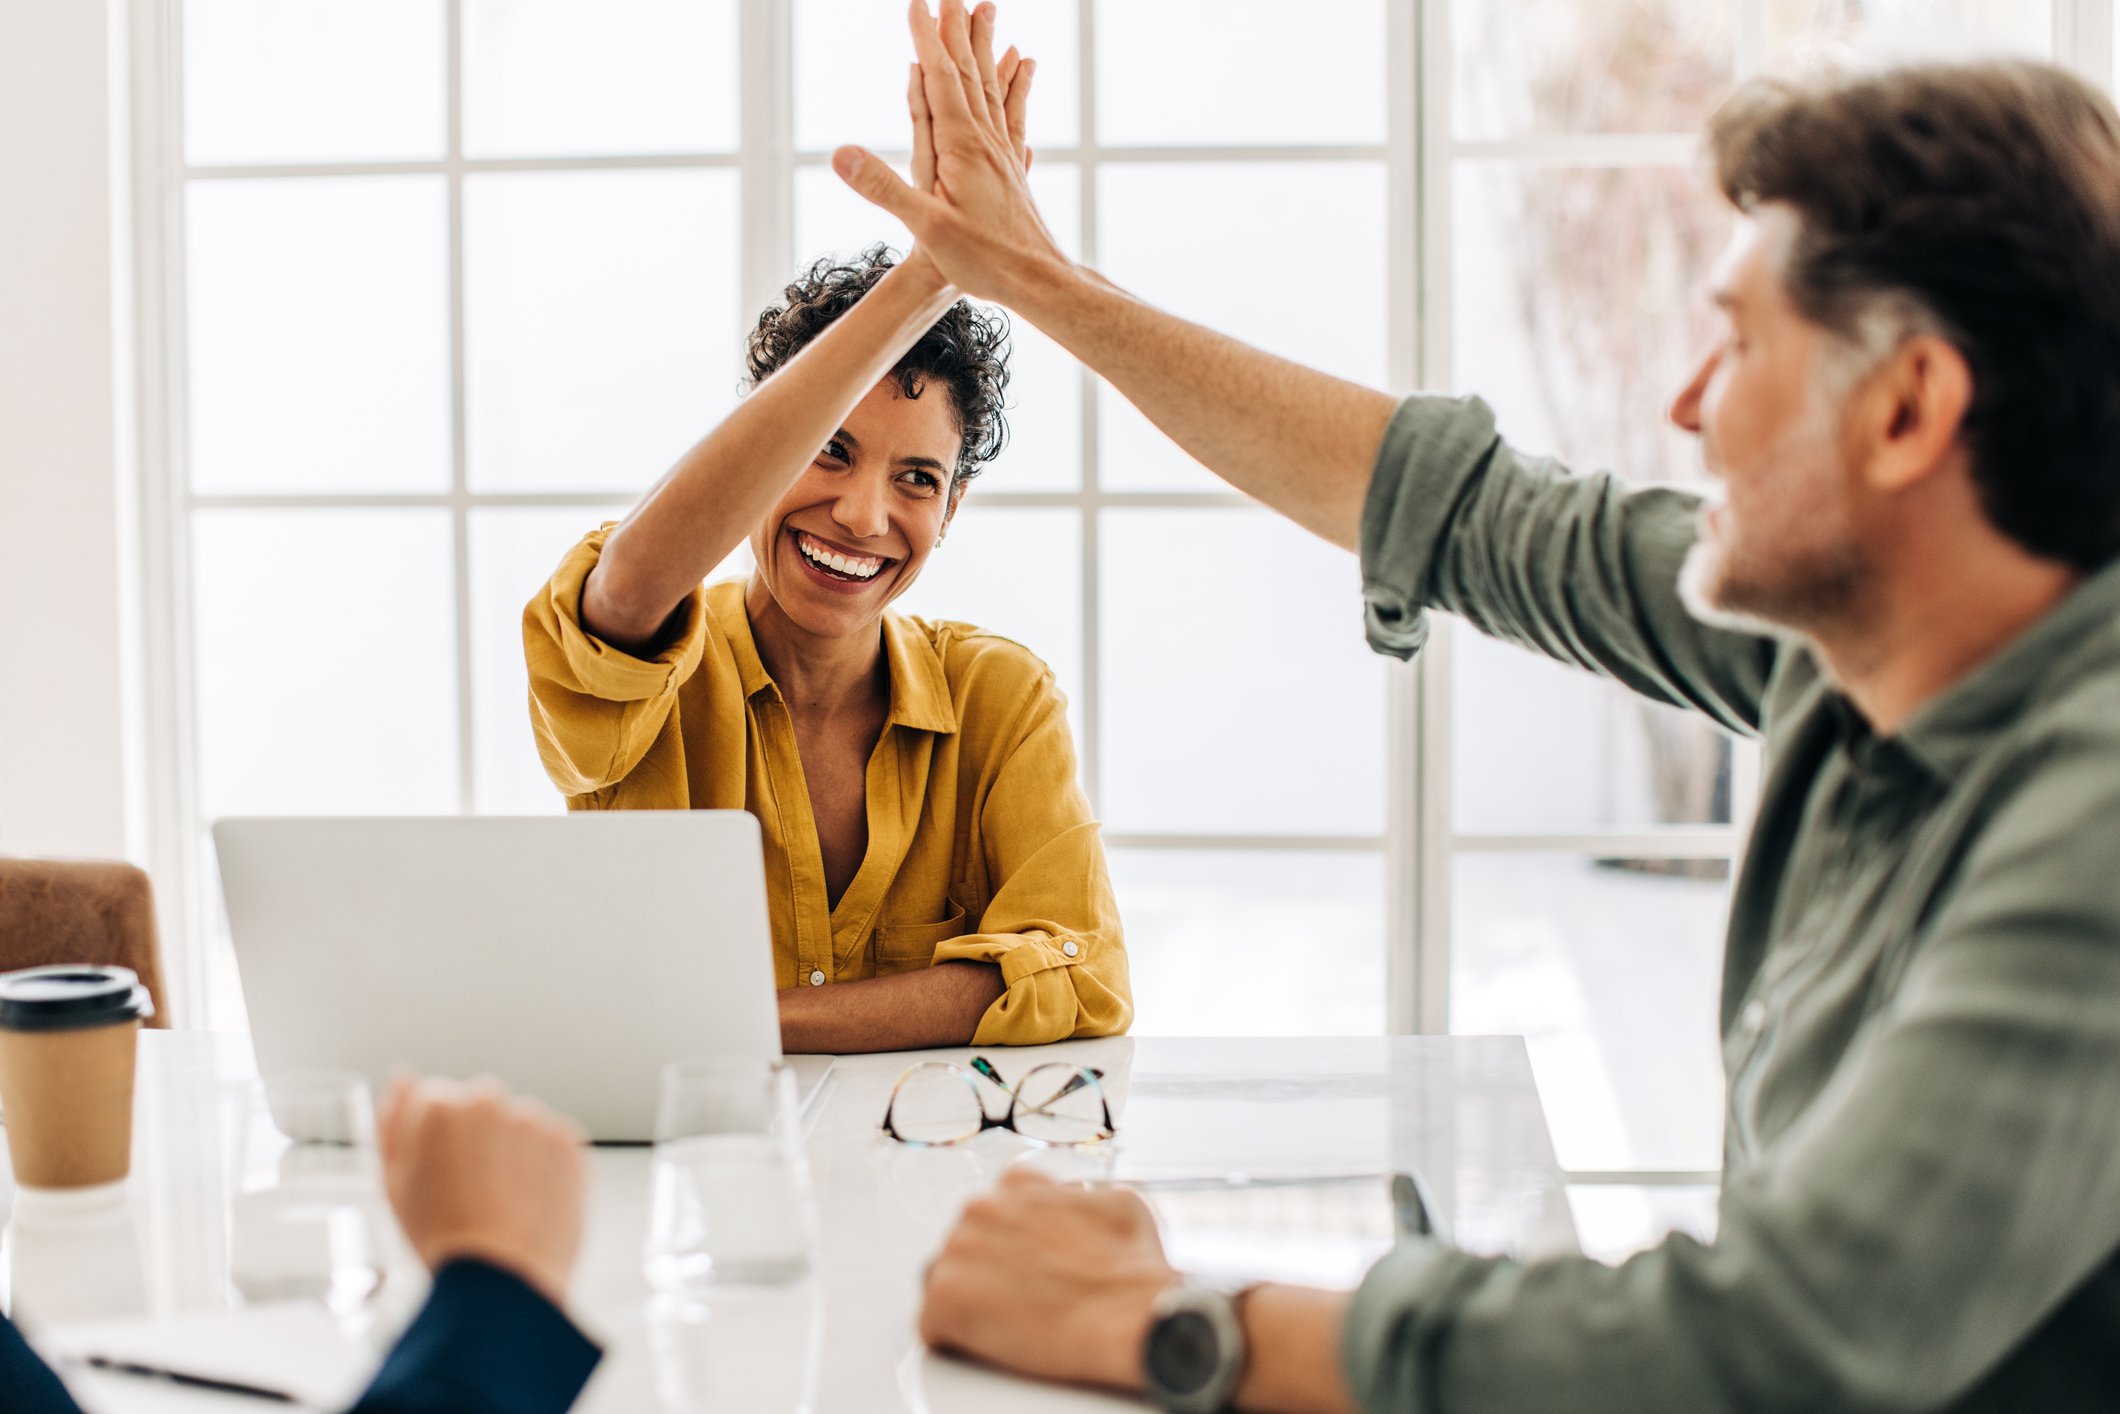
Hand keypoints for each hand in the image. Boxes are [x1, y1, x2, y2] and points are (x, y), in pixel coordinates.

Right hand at [377, 1073, 588, 1307]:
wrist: (499, 1280)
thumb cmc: (440, 1237)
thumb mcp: (391, 1181)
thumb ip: (394, 1120)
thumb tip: (406, 1077)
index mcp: (438, 1106)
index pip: (435, 1101)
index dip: (435, 1142)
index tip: (438, 1174)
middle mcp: (488, 1101)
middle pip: (479, 1108)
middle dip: (475, 1138)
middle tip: (468, 1192)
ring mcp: (534, 1120)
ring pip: (517, 1126)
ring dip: (511, 1152)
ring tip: (500, 1203)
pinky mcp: (569, 1142)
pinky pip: (551, 1146)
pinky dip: (542, 1168)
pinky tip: (527, 1203)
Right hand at [835, 0, 1069, 305]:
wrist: (1041, 282)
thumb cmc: (986, 260)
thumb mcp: (926, 228)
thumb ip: (883, 188)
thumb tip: (840, 153)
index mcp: (962, 147)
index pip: (939, 79)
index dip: (926, 39)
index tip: (917, 3)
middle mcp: (986, 141)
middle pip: (969, 72)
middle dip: (956, 29)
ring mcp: (1004, 152)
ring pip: (991, 86)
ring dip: (984, 45)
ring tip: (986, 12)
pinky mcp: (1014, 168)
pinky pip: (1012, 112)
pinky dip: (1014, 82)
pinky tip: (1022, 66)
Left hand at [920, 1169, 1177, 1390]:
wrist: (1131, 1317)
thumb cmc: (1132, 1271)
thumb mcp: (1119, 1205)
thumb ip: (1082, 1197)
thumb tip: (1077, 1202)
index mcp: (1016, 1189)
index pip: (994, 1205)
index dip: (1010, 1237)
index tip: (1020, 1260)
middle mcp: (981, 1211)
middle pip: (965, 1244)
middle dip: (987, 1270)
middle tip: (1018, 1300)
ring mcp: (959, 1254)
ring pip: (943, 1279)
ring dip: (967, 1301)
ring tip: (1002, 1325)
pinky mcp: (947, 1301)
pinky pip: (932, 1323)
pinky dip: (954, 1338)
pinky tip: (986, 1347)